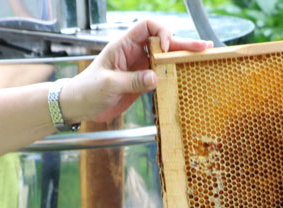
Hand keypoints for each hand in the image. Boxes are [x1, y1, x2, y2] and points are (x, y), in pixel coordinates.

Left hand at [60, 18, 211, 123]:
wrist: (79, 106)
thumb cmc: (87, 90)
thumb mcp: (108, 85)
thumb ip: (132, 81)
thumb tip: (155, 78)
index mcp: (123, 45)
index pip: (147, 27)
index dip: (162, 32)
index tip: (167, 47)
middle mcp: (134, 53)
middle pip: (163, 42)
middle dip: (183, 43)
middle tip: (204, 47)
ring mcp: (139, 67)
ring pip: (165, 58)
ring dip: (183, 58)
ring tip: (203, 57)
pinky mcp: (142, 82)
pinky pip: (161, 75)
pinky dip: (174, 75)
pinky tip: (187, 75)